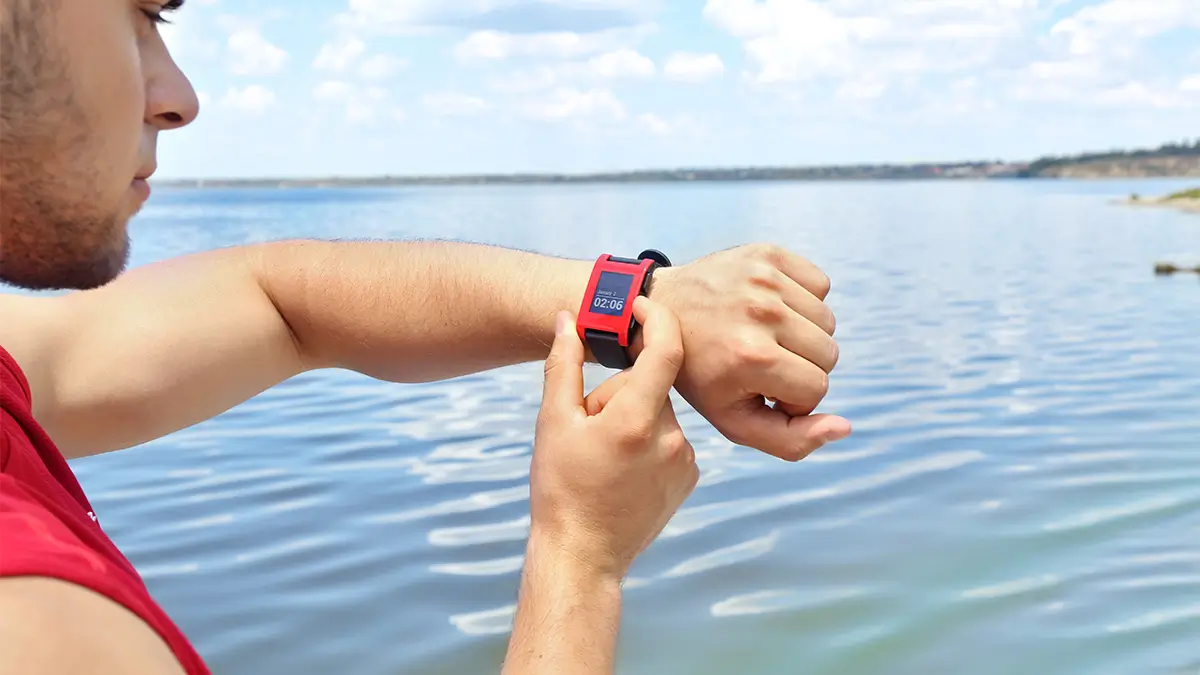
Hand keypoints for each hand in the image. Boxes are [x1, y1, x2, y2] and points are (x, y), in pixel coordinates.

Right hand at [532, 297, 698, 579]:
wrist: (583, 553)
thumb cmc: (561, 487)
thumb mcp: (552, 422)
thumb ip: (564, 364)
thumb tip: (569, 319)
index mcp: (636, 419)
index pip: (666, 349)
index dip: (656, 318)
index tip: (638, 307)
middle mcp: (671, 437)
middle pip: (650, 384)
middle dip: (621, 391)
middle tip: (588, 423)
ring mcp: (685, 459)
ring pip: (659, 413)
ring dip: (634, 417)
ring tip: (604, 453)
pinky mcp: (689, 477)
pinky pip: (670, 439)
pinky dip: (648, 441)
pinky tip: (623, 468)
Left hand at [646, 244, 851, 461]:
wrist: (660, 311)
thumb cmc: (700, 373)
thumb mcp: (733, 420)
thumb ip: (791, 439)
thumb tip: (845, 427)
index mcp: (752, 357)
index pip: (818, 388)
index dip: (793, 396)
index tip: (762, 387)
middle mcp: (762, 312)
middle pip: (829, 354)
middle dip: (801, 366)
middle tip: (763, 362)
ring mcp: (764, 278)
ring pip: (827, 321)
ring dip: (802, 334)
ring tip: (766, 335)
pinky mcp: (768, 254)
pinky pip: (819, 284)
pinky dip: (802, 300)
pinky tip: (769, 308)